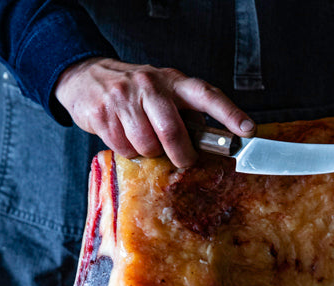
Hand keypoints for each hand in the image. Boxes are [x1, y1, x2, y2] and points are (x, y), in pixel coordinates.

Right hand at [55, 57, 254, 167]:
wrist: (86, 77)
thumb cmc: (135, 91)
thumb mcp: (164, 91)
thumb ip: (186, 111)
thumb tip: (214, 141)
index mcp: (173, 81)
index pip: (206, 95)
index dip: (229, 113)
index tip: (247, 130)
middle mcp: (150, 86)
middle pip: (172, 132)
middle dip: (181, 155)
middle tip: (183, 160)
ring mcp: (125, 99)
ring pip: (147, 145)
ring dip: (149, 153)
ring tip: (144, 139)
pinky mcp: (104, 114)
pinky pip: (124, 149)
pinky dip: (128, 152)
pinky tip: (124, 136)